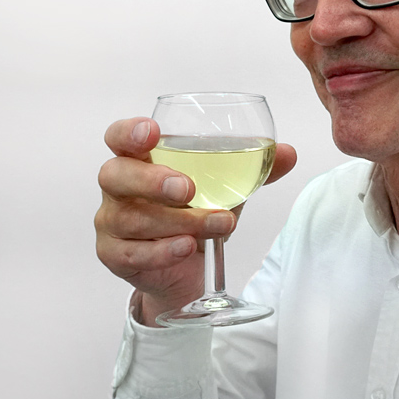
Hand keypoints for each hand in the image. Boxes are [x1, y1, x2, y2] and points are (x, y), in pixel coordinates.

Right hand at [95, 117, 296, 325]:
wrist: (186, 266)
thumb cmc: (197, 211)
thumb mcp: (226, 187)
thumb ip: (254, 169)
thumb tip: (288, 152)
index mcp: (140, 158)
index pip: (119, 137)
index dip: (129, 132)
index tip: (153, 133)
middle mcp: (118, 187)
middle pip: (116, 175)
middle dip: (152, 180)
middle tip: (187, 189)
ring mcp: (111, 222)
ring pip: (133, 218)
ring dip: (181, 222)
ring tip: (219, 224)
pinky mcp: (113, 254)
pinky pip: (133, 253)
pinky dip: (163, 251)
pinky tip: (187, 247)